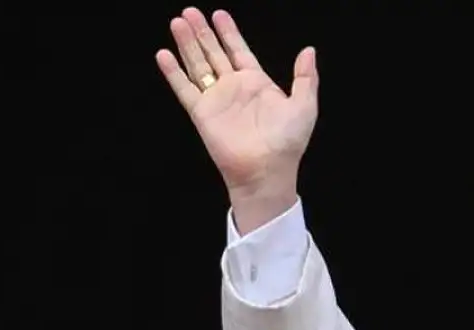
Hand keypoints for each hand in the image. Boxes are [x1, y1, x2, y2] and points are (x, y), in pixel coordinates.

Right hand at [156, 8, 318, 196]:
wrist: (266, 170)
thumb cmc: (287, 142)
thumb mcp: (304, 106)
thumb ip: (306, 77)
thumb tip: (309, 50)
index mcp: (258, 84)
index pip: (239, 51)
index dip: (229, 33)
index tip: (219, 14)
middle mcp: (234, 89)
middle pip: (214, 53)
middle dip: (203, 32)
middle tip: (191, 11)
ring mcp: (217, 100)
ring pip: (198, 65)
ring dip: (187, 44)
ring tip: (178, 22)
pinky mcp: (202, 113)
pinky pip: (185, 88)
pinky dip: (174, 72)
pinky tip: (164, 54)